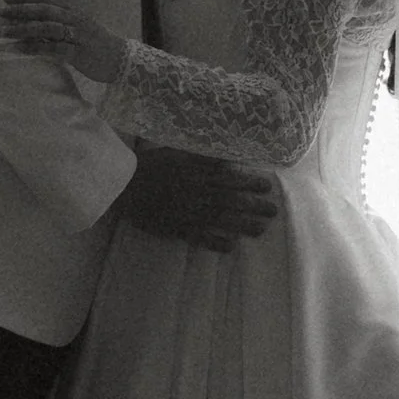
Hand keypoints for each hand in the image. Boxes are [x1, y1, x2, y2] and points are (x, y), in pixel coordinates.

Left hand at [0, 0, 124, 80]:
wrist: (121, 60)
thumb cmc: (96, 45)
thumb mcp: (79, 29)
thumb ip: (59, 25)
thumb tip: (32, 24)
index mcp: (74, 12)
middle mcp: (75, 20)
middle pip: (44, 11)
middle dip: (20, 11)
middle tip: (0, 13)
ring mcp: (78, 36)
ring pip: (47, 28)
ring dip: (23, 29)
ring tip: (5, 32)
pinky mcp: (79, 54)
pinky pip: (53, 49)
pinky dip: (35, 48)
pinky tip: (20, 48)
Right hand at [121, 145, 280, 250]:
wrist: (124, 184)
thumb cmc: (149, 165)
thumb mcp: (178, 151)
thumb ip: (202, 155)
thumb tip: (226, 155)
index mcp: (198, 172)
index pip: (230, 178)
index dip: (250, 183)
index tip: (267, 186)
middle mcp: (198, 193)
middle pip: (232, 200)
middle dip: (254, 205)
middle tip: (273, 210)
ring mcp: (189, 212)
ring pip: (222, 220)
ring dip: (243, 225)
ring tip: (261, 229)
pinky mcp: (178, 228)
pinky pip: (201, 238)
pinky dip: (217, 242)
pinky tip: (232, 247)